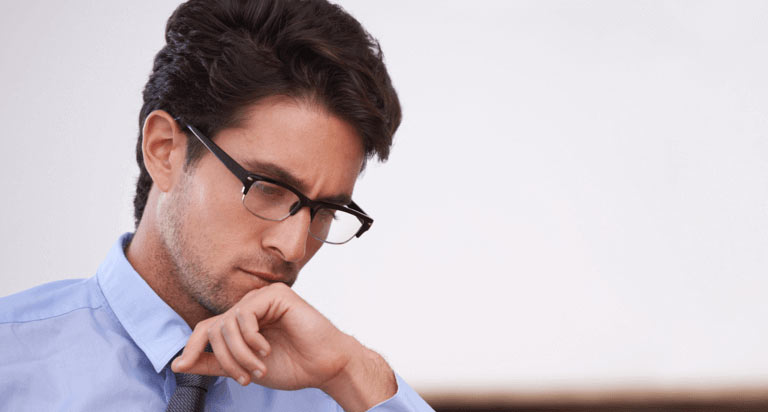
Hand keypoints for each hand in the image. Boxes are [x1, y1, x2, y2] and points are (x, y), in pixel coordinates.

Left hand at [171, 283, 395, 410]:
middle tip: (245, 378)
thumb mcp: (243, 368)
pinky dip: (251, 338)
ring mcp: (263, 298)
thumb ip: (212, 364)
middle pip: (215, 327)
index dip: (192, 346)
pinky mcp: (276, 294)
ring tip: (259, 368)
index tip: (182, 366)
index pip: (207, 328)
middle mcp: (251, 306)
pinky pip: (245, 314)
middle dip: (225, 358)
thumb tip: (177, 363)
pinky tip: (266, 349)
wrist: (325, 366)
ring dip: (240, 353)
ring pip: (228, 323)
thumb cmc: (293, 365)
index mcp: (243, 322)